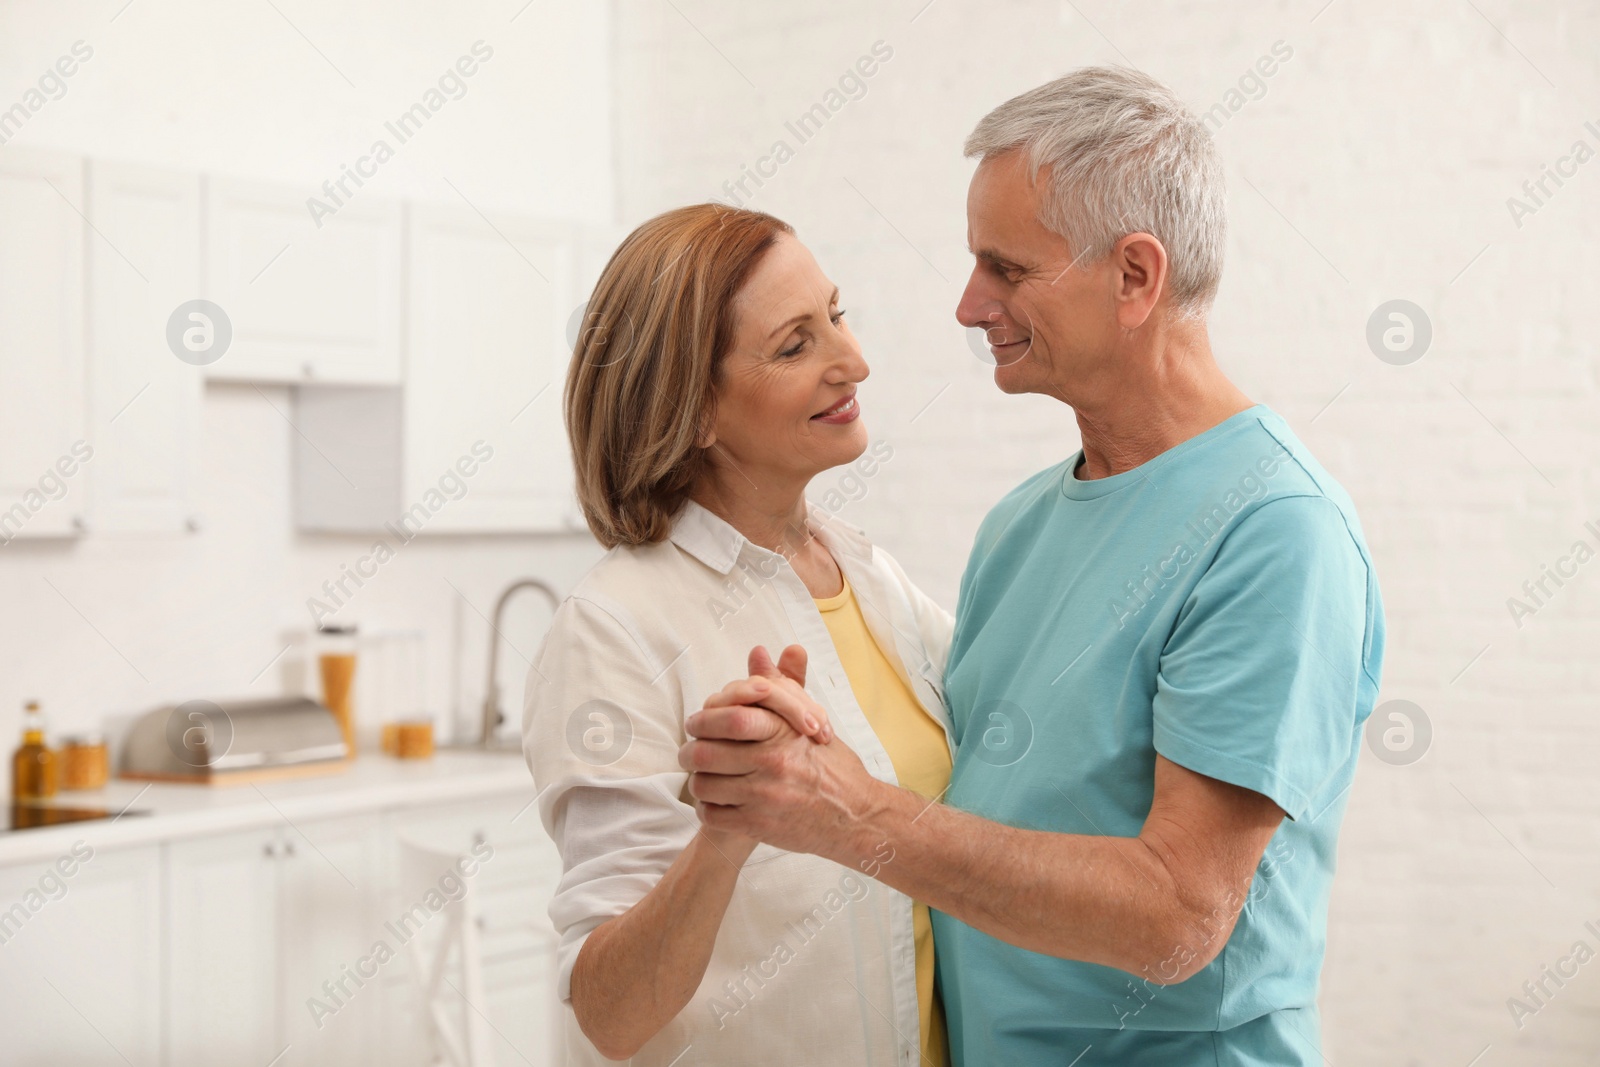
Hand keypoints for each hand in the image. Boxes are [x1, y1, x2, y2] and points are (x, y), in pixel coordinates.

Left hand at [688, 646, 827, 860]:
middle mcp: (772, 762)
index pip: (729, 717)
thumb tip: (758, 652)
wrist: (857, 817)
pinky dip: (707, 809)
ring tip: (704, 779)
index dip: (703, 721)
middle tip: (689, 754)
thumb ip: (780, 686)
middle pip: (705, 753)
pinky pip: (712, 815)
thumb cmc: (833, 767)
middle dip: (689, 753)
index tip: (697, 725)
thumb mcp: (811, 721)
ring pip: (703, 785)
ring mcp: (764, 796)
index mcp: (783, 732)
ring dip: (697, 782)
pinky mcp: (758, 825)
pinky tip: (716, 803)